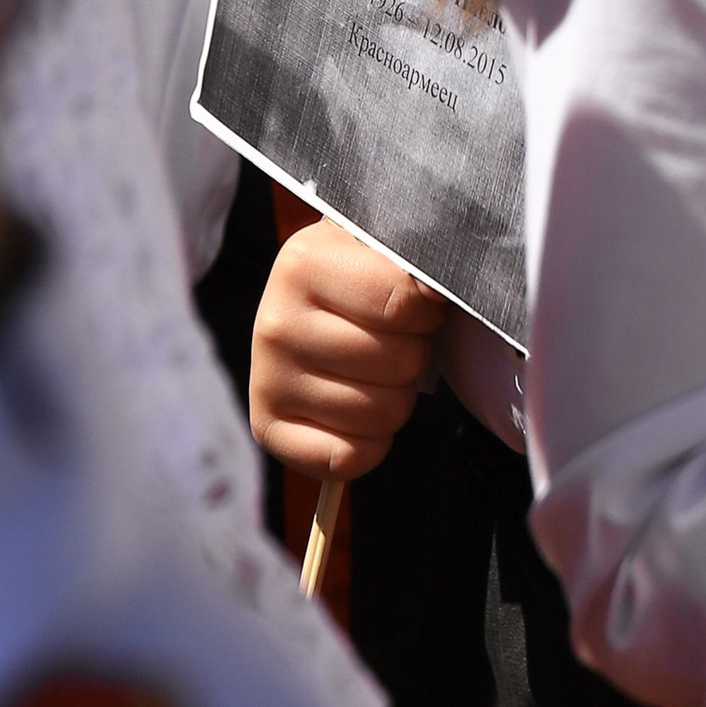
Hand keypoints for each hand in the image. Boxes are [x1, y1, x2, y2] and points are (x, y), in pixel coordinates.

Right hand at [248, 218, 447, 476]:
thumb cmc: (360, 277)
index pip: (402, 302)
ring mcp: (268, 378)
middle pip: (396, 362)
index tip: (420, 303)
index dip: (427, 310)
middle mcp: (276, 322)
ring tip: (379, 373)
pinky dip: (370, 446)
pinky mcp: (267, 427)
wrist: (308, 300)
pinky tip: (361, 415)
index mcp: (305, 262)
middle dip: (414, 355)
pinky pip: (347, 459)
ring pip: (379, 414)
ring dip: (396, 398)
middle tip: (397, 341)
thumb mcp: (382, 247)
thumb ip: (414, 263)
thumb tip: (438, 289)